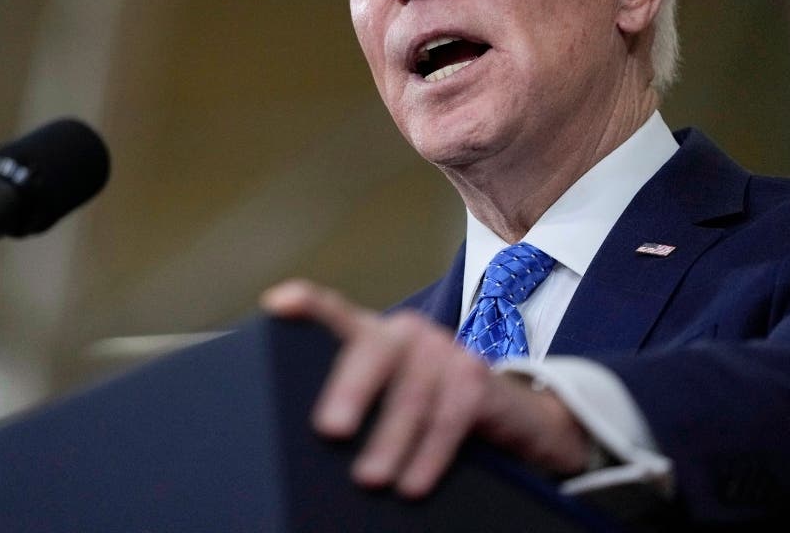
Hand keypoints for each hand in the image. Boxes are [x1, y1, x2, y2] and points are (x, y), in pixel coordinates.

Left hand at [260, 278, 591, 497]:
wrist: (512, 416)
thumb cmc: (430, 410)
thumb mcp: (388, 402)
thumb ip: (354, 408)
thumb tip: (312, 447)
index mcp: (373, 335)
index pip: (336, 313)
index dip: (310, 305)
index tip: (277, 305)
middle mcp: (406, 332)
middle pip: (373, 351)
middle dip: (350, 390)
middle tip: (329, 431)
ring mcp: (443, 349)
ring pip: (411, 394)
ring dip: (389, 440)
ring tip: (369, 479)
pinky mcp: (476, 375)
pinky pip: (449, 417)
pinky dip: (429, 454)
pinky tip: (413, 484)